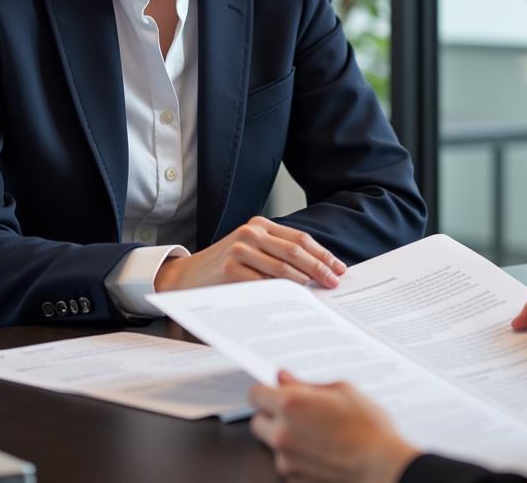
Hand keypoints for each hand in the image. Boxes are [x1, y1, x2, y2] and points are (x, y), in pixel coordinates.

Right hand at [154, 217, 345, 291]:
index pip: (300, 239)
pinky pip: (263, 283)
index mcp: (259, 225)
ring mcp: (239, 249)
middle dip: (319, 268)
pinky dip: (281, 293)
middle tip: (334, 283)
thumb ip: (277, 254)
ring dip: (304, 282)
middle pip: (295, 251)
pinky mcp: (230, 269)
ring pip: (282, 268)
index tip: (339, 269)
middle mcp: (250, 232)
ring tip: (318, 294)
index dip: (322, 254)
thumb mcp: (251, 250)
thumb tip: (317, 272)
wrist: (186, 276)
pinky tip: (293, 301)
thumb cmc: (225, 266)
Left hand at [250, 370, 419, 482]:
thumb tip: (283, 377)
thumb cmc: (368, 427)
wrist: (382, 467)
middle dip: (272, 415)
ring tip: (316, 434)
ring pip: (272, 443)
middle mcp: (282, 432)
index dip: (267, 391)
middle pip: (258, 420)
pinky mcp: (294, 479)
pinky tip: (321, 451)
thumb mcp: (341, 390)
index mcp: (291, 404)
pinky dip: (296, 456)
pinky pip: (286, 462)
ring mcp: (286, 460)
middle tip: (298, 413)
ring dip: (285, 437)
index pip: (255, 394)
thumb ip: (305, 384)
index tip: (277, 393)